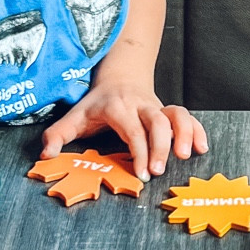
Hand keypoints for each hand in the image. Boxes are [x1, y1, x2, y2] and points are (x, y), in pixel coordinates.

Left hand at [40, 82, 206, 176]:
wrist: (120, 76)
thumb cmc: (97, 103)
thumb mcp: (74, 116)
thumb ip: (57, 135)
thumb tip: (46, 155)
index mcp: (118, 108)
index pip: (132, 129)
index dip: (139, 151)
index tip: (141, 173)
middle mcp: (140, 105)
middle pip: (158, 121)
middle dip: (161, 147)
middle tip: (159, 171)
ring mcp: (157, 106)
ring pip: (177, 115)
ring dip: (185, 134)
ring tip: (186, 156)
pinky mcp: (169, 110)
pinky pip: (188, 117)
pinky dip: (197, 130)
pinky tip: (202, 147)